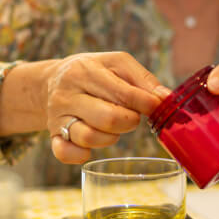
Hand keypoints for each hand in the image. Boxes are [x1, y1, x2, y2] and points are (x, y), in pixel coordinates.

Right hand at [44, 52, 171, 163]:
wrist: (52, 80)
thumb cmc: (93, 71)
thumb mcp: (117, 63)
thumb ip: (143, 79)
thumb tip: (166, 99)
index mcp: (85, 71)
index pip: (123, 94)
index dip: (146, 104)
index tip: (156, 107)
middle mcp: (67, 95)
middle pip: (108, 119)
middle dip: (129, 122)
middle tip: (132, 117)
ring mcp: (58, 117)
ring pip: (89, 138)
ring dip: (110, 137)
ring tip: (112, 127)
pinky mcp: (53, 136)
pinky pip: (65, 153)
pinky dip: (81, 155)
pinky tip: (90, 148)